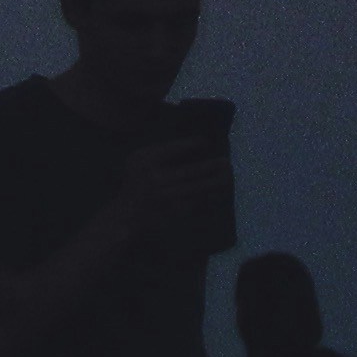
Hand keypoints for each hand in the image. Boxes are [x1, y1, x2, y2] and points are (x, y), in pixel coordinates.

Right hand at [121, 126, 231, 241]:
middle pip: (191, 171)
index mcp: (144, 161)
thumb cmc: (135, 182)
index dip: (190, 145)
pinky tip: (220, 191)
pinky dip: (211, 196)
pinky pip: (199, 202)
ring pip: (199, 187)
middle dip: (212, 166)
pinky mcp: (175, 211)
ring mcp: (166, 196)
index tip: (206, 142)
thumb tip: (195, 144)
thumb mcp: (137, 161)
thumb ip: (161, 152)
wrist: (127, 214)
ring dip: (217, 181)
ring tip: (229, 175)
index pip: (171, 149)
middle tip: (226, 162)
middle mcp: (156, 178)